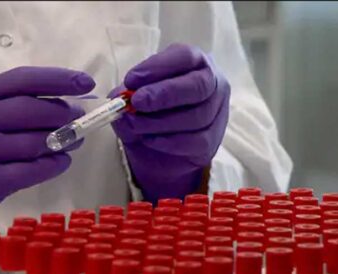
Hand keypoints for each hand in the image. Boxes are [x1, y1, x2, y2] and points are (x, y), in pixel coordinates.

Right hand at [0, 66, 94, 260]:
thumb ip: (12, 111)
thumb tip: (66, 107)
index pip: (22, 80)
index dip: (58, 79)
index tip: (85, 83)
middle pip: (32, 109)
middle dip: (64, 114)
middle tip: (80, 121)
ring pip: (35, 142)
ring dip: (63, 142)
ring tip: (73, 143)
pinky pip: (32, 171)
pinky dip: (53, 166)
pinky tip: (61, 163)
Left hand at [110, 44, 229, 202]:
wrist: (159, 152)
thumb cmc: (150, 113)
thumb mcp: (134, 101)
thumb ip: (126, 97)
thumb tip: (119, 98)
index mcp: (195, 63)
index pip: (185, 56)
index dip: (158, 67)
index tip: (131, 80)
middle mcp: (214, 84)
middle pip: (197, 86)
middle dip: (164, 94)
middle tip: (137, 102)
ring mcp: (218, 113)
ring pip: (197, 116)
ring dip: (161, 122)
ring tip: (136, 125)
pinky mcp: (213, 141)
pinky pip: (196, 141)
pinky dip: (169, 142)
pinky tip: (149, 140)